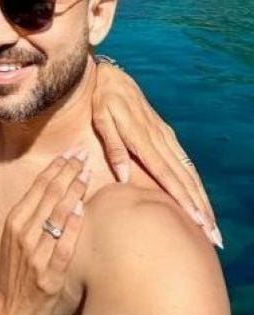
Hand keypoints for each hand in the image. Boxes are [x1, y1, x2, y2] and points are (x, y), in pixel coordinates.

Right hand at [0, 153, 87, 314]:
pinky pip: (62, 246)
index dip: (56, 167)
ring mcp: (36, 254)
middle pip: (49, 195)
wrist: (13, 307)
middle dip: (68, 172)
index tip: (71, 152)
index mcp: (14, 222)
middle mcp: (23, 234)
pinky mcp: (50, 274)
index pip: (38, 187)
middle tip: (83, 155)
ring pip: (56, 216)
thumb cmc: (17, 268)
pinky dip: (71, 227)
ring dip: (72, 192)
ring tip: (87, 174)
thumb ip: (31, 213)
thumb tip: (53, 185)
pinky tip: (80, 210)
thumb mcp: (15, 237)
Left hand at [92, 61, 221, 247]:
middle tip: (214, 236)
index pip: (167, 176)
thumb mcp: (102, 120)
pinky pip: (183, 162)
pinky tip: (198, 196)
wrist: (112, 78)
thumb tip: (122, 177)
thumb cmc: (102, 101)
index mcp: (144, 139)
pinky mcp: (165, 134)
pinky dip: (193, 182)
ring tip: (211, 224)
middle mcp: (161, 140)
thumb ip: (113, 147)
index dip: (183, 200)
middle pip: (184, 179)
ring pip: (188, 172)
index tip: (198, 222)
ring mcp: (165, 137)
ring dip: (201, 198)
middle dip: (200, 208)